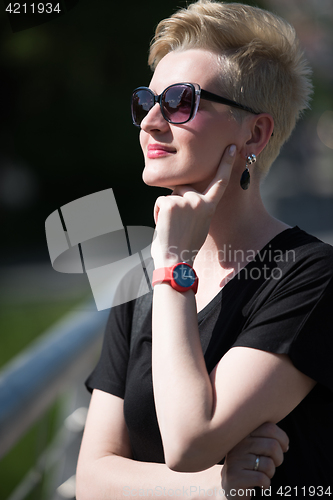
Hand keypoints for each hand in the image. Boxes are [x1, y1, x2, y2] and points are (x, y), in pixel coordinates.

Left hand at [151, 145, 235, 266]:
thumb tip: (185, 199)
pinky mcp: (170, 203)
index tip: (232, 147)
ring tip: (171, 228)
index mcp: (209, 207)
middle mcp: (199, 201)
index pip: (220, 181)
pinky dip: (158, 213)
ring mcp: (185, 201)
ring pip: (170, 196)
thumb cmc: (184, 247)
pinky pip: (160, 202)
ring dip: (166, 210)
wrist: (175, 260)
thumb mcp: (197, 225)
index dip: (226, 163)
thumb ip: (195, 208)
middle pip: (183, 188)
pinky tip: (164, 226)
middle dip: (176, 201)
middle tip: (176, 225)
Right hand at [221, 422, 288, 497]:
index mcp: (244, 433)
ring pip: (268, 464)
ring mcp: (235, 459)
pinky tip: (258, 484)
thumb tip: (285, 445)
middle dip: (279, 458)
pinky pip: (262, 479)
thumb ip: (267, 438)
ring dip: (270, 473)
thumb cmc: (249, 465)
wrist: (231, 486)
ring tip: (262, 473)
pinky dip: (265, 484)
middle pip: (272, 445)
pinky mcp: (235, 476)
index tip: (283, 448)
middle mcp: (238, 443)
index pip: (269, 427)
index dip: (282, 439)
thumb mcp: (256, 448)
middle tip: (273, 464)